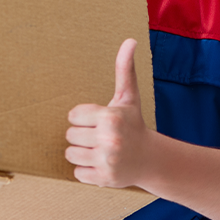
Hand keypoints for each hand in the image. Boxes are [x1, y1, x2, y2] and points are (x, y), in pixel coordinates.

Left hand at [65, 38, 148, 187]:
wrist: (150, 159)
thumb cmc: (133, 124)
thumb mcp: (128, 96)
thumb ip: (125, 68)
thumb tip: (130, 40)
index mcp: (110, 116)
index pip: (73, 115)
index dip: (82, 117)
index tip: (97, 119)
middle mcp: (108, 139)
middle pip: (70, 135)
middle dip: (82, 135)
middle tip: (98, 135)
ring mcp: (106, 160)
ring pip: (70, 154)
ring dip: (81, 152)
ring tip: (98, 149)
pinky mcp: (103, 178)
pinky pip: (77, 173)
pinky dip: (86, 170)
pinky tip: (100, 163)